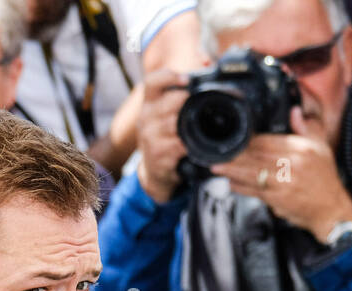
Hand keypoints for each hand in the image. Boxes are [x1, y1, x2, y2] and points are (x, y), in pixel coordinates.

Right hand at [135, 68, 191, 203]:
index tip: (187, 78)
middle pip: (168, 102)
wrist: (154, 170)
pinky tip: (191, 147)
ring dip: (187, 126)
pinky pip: (177, 145)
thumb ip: (184, 89)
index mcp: (149, 102)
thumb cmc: (166, 135)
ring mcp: (149, 137)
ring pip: (173, 124)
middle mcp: (145, 117)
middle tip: (197, 105)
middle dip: (184, 103)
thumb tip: (206, 60)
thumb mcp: (168, 113)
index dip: (168, 76)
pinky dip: (187, 146)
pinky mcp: (156, 154)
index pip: (152, 81)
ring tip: (196, 128)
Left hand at [210, 106, 351, 243]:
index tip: (236, 140)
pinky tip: (230, 183)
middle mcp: (293, 164)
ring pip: (252, 173)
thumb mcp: (322, 148)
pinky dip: (241, 187)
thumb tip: (295, 111)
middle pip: (257, 156)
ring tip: (217, 167)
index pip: (269, 141)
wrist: (331, 210)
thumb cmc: (325, 179)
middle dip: (236, 155)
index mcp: (302, 149)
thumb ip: (307, 128)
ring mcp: (284, 182)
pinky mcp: (278, 199)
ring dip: (232, 170)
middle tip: (219, 153)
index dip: (249, 141)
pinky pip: (254, 191)